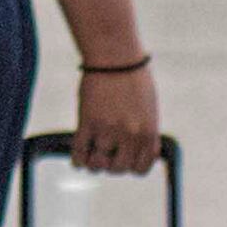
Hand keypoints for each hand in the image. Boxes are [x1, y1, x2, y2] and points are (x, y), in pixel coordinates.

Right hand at [69, 58, 159, 174]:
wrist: (115, 57)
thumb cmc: (134, 78)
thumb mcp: (149, 108)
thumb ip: (145, 131)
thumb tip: (138, 149)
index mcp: (148, 132)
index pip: (140, 168)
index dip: (130, 167)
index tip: (123, 160)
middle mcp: (130, 135)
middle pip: (118, 169)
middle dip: (111, 165)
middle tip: (105, 156)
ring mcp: (108, 130)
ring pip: (97, 164)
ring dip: (93, 162)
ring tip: (91, 156)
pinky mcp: (87, 122)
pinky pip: (79, 152)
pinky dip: (77, 159)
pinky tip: (77, 158)